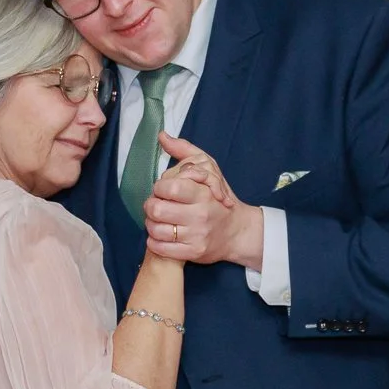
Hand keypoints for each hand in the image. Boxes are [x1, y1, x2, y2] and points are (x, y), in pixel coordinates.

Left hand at [143, 135, 261, 266]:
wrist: (237, 231)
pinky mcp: (193, 252)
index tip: (162, 190)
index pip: (168, 188)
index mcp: (203, 193)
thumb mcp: (208, 168)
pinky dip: (153, 242)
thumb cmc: (218, 199)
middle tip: (156, 205)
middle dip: (151, 206)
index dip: (158, 188)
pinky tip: (159, 235)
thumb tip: (162, 135)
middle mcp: (200, 215)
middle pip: (156, 209)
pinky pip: (160, 248)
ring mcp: (196, 236)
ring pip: (155, 230)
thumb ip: (184, 150)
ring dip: (150, 224)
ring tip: (157, 220)